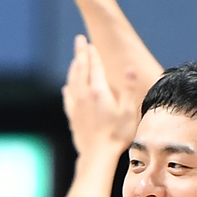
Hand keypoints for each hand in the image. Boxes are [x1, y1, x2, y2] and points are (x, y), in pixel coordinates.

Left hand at [62, 35, 137, 156]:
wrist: (97, 156)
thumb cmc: (117, 135)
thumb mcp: (128, 111)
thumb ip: (128, 88)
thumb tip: (129, 67)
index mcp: (99, 91)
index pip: (95, 67)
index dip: (93, 54)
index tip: (90, 43)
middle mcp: (84, 96)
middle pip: (80, 69)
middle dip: (80, 54)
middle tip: (79, 41)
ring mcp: (77, 107)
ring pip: (72, 81)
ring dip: (73, 68)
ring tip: (75, 61)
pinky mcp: (73, 118)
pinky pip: (68, 99)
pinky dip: (67, 89)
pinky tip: (66, 88)